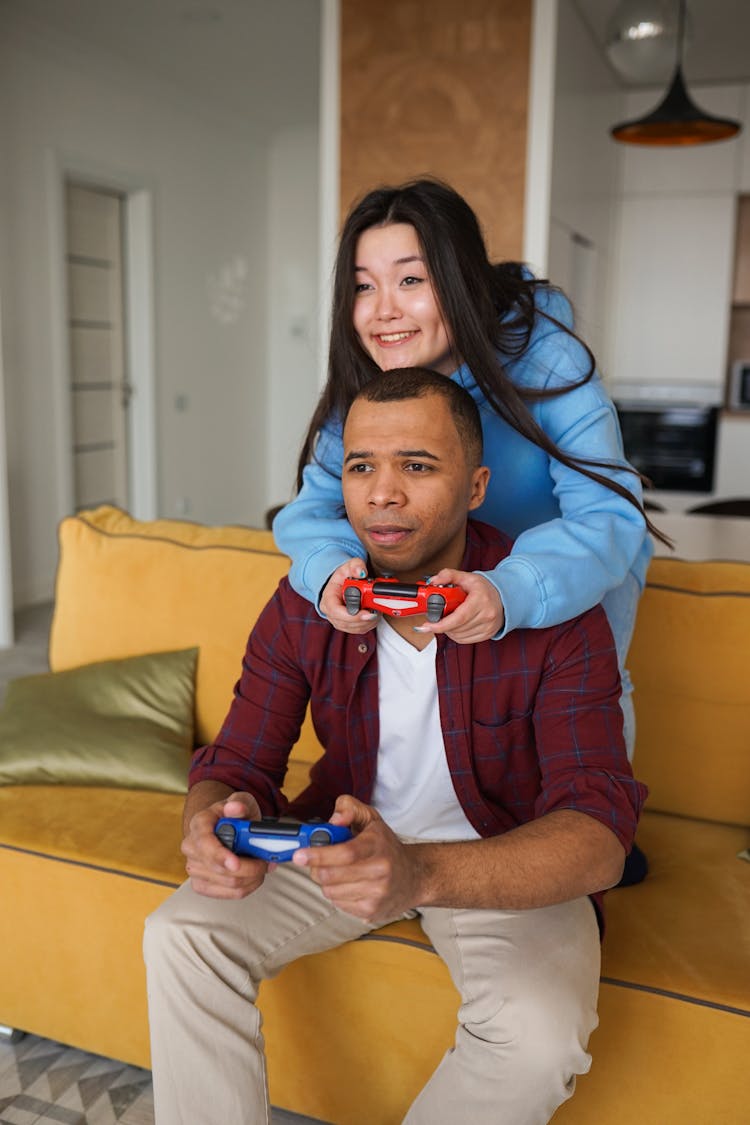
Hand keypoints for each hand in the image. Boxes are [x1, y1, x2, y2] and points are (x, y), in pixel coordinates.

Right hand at [181, 791, 267, 898]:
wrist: (225, 827)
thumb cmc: (233, 816)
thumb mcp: (242, 802)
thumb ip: (240, 803)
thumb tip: (235, 807)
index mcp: (199, 824)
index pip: (204, 843)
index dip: (220, 855)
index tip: (235, 864)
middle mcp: (192, 847)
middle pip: (220, 869)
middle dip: (249, 867)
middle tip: (265, 860)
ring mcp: (194, 868)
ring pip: (229, 883)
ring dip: (252, 877)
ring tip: (261, 865)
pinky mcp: (201, 885)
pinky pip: (230, 894)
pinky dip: (248, 886)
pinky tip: (254, 876)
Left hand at [293, 795, 421, 923]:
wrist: (415, 877)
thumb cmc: (386, 846)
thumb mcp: (371, 819)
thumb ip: (349, 808)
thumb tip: (333, 820)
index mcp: (378, 845)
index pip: (345, 853)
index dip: (319, 854)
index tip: (299, 855)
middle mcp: (380, 871)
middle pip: (332, 875)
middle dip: (316, 868)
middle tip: (316, 861)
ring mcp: (377, 894)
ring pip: (330, 891)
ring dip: (326, 881)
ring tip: (337, 871)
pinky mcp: (372, 911)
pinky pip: (338, 904)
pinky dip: (336, 894)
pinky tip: (348, 884)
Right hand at [319, 557, 378, 634]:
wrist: (343, 583)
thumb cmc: (343, 576)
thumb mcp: (349, 566)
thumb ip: (356, 566)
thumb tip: (361, 572)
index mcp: (328, 598)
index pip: (335, 611)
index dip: (351, 615)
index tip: (366, 612)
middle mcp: (331, 612)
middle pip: (346, 623)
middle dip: (363, 619)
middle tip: (376, 611)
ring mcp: (339, 620)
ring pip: (354, 628)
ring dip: (368, 622)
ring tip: (376, 611)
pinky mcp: (348, 625)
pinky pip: (359, 630)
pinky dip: (369, 624)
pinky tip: (374, 615)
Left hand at [414, 569, 504, 643]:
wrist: (504, 596)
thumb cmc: (484, 588)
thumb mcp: (466, 577)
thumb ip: (448, 575)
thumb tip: (432, 581)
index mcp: (480, 599)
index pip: (458, 617)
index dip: (440, 624)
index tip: (426, 626)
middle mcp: (487, 614)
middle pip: (456, 628)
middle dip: (441, 624)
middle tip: (436, 617)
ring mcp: (488, 627)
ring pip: (458, 636)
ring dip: (448, 630)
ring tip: (449, 619)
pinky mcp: (488, 634)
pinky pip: (465, 640)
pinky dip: (456, 635)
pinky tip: (456, 625)